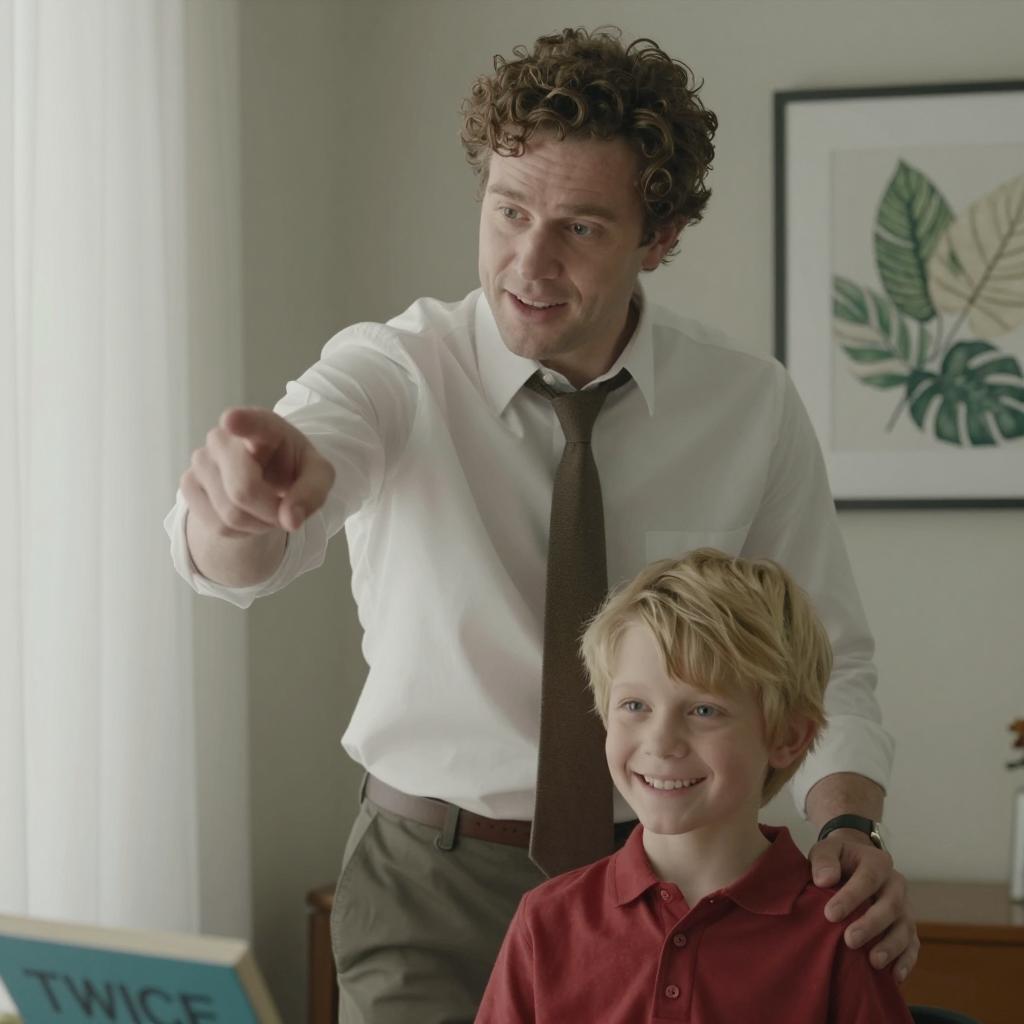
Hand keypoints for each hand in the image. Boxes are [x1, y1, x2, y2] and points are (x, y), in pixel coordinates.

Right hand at [180, 407, 334, 535]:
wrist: (266, 475)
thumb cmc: (292, 468)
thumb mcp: (317, 476)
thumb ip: (312, 493)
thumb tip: (290, 520)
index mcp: (262, 426)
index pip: (250, 422)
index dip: (241, 422)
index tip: (232, 420)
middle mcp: (224, 438)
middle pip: (243, 490)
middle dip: (270, 513)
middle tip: (285, 512)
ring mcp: (201, 460)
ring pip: (230, 514)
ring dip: (258, 525)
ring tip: (267, 510)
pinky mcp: (188, 484)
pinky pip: (216, 525)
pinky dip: (240, 531)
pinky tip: (247, 515)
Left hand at [809, 828, 918, 983]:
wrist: (854, 863)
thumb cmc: (837, 860)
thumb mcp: (826, 850)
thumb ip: (824, 860)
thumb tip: (824, 879)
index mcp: (877, 862)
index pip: (868, 878)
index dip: (851, 897)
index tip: (830, 914)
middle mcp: (896, 884)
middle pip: (890, 905)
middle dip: (871, 925)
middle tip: (850, 940)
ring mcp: (905, 907)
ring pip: (905, 928)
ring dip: (891, 946)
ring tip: (874, 962)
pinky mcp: (908, 927)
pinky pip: (913, 945)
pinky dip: (906, 961)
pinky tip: (895, 976)